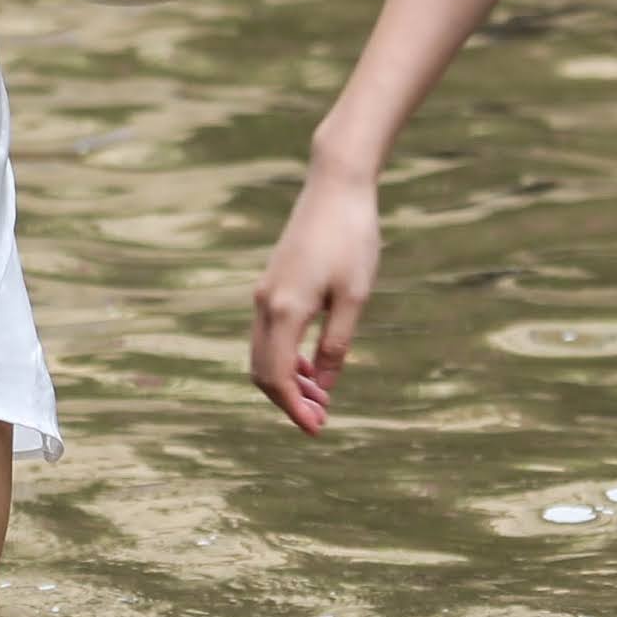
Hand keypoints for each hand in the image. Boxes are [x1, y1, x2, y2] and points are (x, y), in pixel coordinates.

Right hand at [247, 158, 382, 433]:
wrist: (336, 186)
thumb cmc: (352, 238)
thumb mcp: (355, 298)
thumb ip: (336, 345)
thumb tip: (325, 386)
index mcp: (285, 309)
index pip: (277, 376)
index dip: (295, 408)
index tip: (318, 429)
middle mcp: (265, 303)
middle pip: (261, 370)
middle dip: (288, 401)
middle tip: (322, 419)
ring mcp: (265, 292)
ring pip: (261, 353)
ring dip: (287, 380)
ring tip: (323, 396)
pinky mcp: (272, 283)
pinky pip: (268, 334)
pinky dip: (284, 358)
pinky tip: (311, 366)